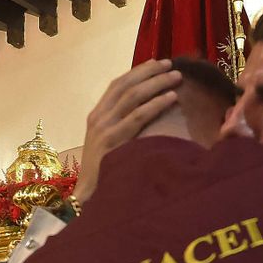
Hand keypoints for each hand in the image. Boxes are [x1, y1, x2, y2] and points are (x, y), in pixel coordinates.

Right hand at [75, 61, 181, 203]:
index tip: (156, 64)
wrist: (86, 198)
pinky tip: (171, 98)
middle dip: (149, 72)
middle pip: (125, 86)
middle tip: (170, 65)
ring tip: (175, 77)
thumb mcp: (109, 147)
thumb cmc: (103, 175)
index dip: (137, 72)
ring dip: (156, 84)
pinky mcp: (112, 141)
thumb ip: (122, 130)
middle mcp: (98, 119)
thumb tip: (145, 116)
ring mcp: (103, 129)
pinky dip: (156, 105)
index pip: (116, 86)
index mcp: (96, 117)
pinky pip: (137, 117)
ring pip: (133, 97)